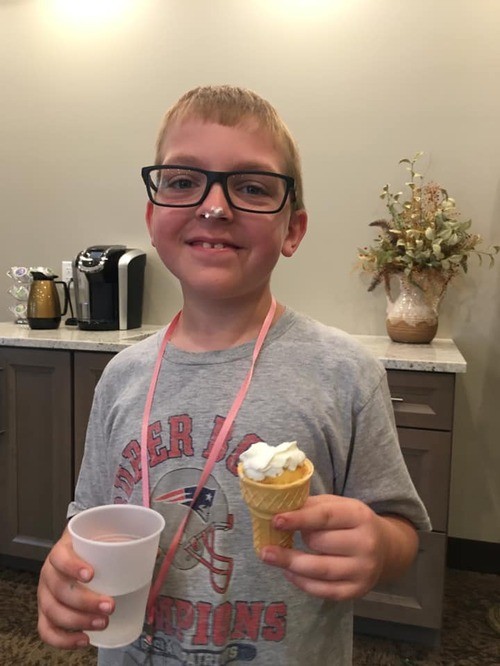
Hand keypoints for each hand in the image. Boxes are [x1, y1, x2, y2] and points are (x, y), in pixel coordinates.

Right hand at [37, 528, 114, 648]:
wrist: (76, 553)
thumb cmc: (92, 548)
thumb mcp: (104, 539)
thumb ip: (123, 542)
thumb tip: (155, 553)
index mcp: (61, 551)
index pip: (60, 558)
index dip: (72, 567)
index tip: (91, 574)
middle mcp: (48, 573)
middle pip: (60, 589)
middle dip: (85, 601)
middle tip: (110, 605)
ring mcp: (44, 595)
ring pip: (53, 611)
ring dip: (78, 621)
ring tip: (103, 623)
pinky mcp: (45, 614)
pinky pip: (47, 630)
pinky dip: (63, 640)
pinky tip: (84, 640)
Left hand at [260, 494, 416, 601]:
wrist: (385, 548)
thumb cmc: (352, 522)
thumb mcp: (338, 505)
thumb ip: (312, 506)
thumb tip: (279, 508)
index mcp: (360, 516)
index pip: (325, 517)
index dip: (299, 519)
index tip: (275, 520)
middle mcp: (366, 544)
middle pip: (320, 543)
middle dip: (297, 539)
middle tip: (278, 536)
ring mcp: (363, 570)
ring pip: (319, 570)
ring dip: (290, 563)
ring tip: (269, 556)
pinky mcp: (357, 591)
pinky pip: (323, 590)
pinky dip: (301, 583)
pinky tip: (288, 572)